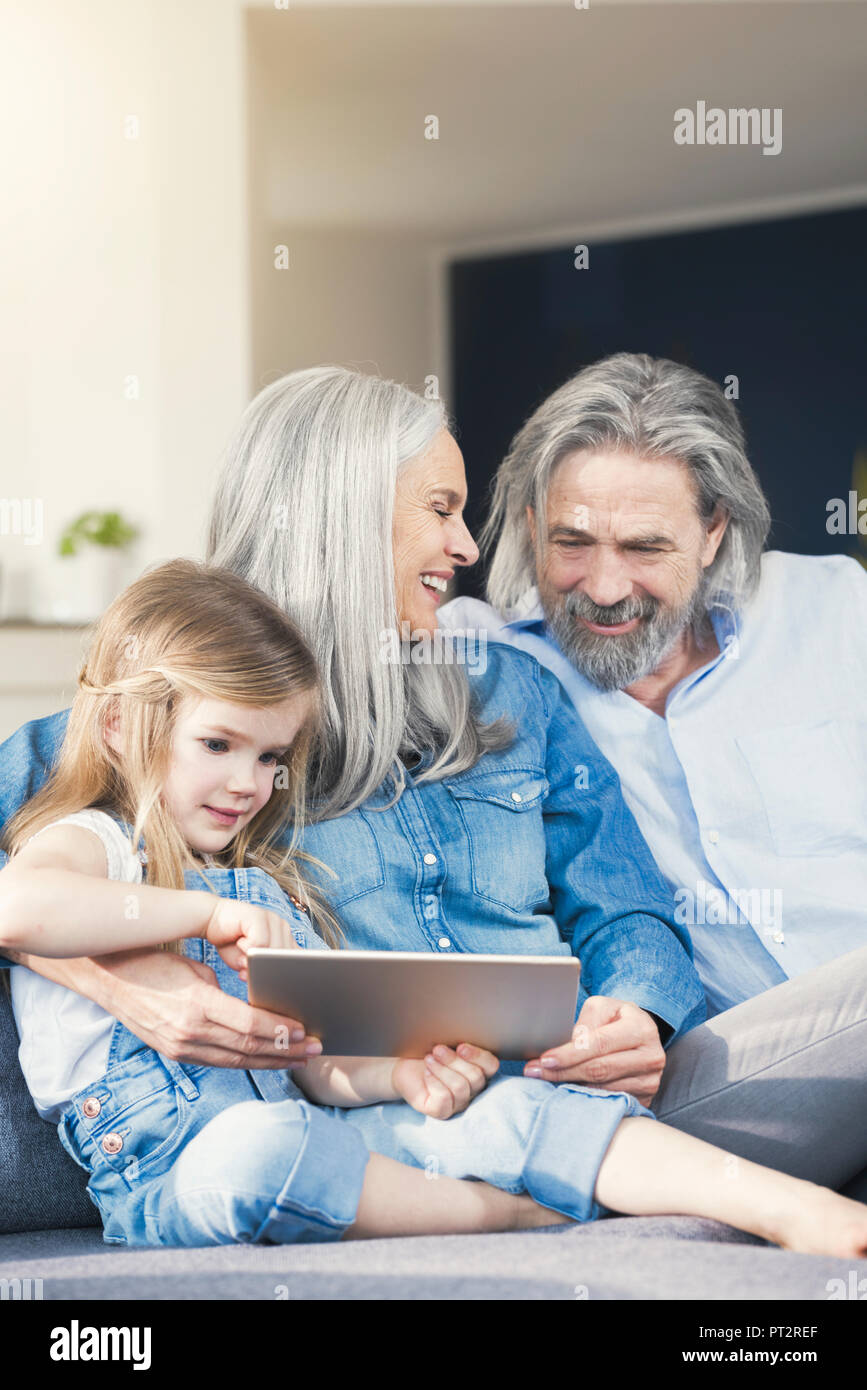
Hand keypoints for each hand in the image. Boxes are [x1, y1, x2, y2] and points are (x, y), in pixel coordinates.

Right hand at [81, 947, 320, 1068]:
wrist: (107, 976)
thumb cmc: (154, 961)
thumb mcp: (194, 968)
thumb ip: (224, 993)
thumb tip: (256, 1010)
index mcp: (196, 1006)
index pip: (248, 1026)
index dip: (279, 1031)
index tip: (305, 1031)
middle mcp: (188, 1033)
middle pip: (247, 1048)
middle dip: (285, 1051)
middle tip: (315, 1050)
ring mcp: (180, 1048)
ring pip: (236, 1061)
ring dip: (270, 1061)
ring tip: (298, 1059)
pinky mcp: (175, 1053)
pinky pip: (218, 1061)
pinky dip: (246, 1061)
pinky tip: (265, 1059)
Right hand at [203, 898, 300, 980]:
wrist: (211, 918)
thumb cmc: (231, 943)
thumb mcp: (247, 962)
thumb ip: (259, 970)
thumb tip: (266, 981)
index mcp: (285, 939)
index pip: (297, 960)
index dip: (286, 973)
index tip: (274, 983)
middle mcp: (283, 928)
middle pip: (285, 959)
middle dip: (266, 970)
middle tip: (245, 972)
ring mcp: (272, 920)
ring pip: (273, 951)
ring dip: (254, 961)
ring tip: (240, 959)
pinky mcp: (259, 916)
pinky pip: (260, 942)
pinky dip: (247, 949)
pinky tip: (238, 943)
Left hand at [392, 1043, 499, 1118]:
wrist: (404, 1065)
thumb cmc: (426, 1052)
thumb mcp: (445, 1043)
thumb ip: (459, 1042)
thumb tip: (464, 1038)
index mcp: (478, 1070)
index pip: (491, 1066)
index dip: (479, 1056)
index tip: (460, 1046)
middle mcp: (472, 1089)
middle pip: (476, 1077)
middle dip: (454, 1060)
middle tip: (437, 1049)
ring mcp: (458, 1103)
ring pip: (460, 1087)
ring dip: (442, 1069)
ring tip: (429, 1059)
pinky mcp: (442, 1111)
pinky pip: (445, 1098)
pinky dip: (434, 1081)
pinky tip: (426, 1072)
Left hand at [523, 996, 665, 1106]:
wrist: (641, 1035)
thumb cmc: (616, 1018)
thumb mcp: (602, 1008)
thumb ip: (586, 1023)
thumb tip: (568, 1047)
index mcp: (641, 1029)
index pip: (601, 1044)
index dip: (571, 1053)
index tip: (545, 1059)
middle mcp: (651, 1057)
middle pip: (600, 1070)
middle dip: (563, 1072)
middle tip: (534, 1072)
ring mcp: (649, 1082)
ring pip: (603, 1089)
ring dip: (571, 1087)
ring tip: (544, 1081)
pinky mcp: (644, 1099)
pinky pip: (609, 1102)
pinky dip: (585, 1097)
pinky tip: (567, 1091)